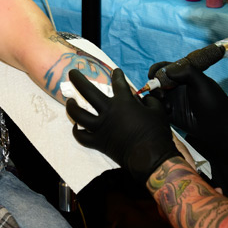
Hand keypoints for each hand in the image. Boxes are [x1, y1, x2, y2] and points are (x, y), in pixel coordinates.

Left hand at [66, 67, 179, 185]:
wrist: (150, 156)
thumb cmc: (156, 132)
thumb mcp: (158, 111)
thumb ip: (149, 101)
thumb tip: (143, 98)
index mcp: (123, 102)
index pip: (118, 83)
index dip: (117, 75)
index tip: (115, 71)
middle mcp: (108, 112)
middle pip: (88, 91)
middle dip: (78, 80)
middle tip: (72, 73)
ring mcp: (101, 127)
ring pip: (79, 114)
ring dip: (72, 106)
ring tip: (69, 101)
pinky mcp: (98, 142)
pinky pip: (82, 137)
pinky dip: (77, 132)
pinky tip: (75, 126)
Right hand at [147, 60, 227, 154]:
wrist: (221, 127)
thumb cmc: (215, 103)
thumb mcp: (203, 83)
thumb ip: (187, 72)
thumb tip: (168, 70)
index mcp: (185, 76)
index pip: (166, 68)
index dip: (157, 70)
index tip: (153, 74)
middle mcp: (177, 87)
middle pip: (157, 82)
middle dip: (154, 85)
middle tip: (160, 92)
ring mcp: (173, 100)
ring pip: (156, 95)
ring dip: (156, 97)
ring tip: (164, 102)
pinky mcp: (171, 114)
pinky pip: (158, 109)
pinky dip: (158, 108)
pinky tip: (168, 111)